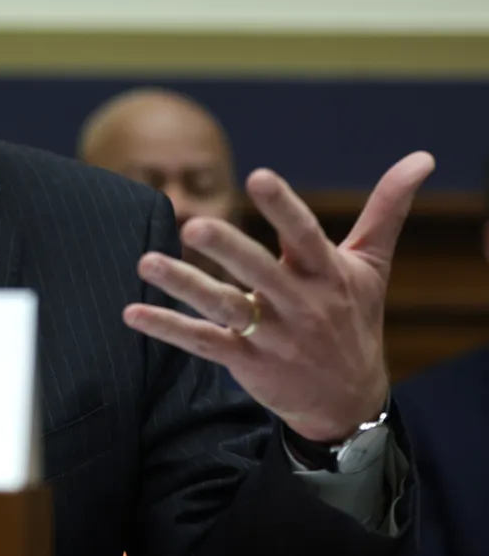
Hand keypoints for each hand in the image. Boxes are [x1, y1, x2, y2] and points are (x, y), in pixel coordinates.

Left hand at [124, 152, 434, 442]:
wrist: (350, 399)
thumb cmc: (355, 317)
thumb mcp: (372, 264)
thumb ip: (386, 209)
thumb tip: (422, 156)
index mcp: (326, 273)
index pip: (305, 235)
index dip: (283, 207)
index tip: (259, 177)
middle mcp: (299, 303)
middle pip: (260, 272)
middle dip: (229, 249)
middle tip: (193, 225)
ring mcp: (271, 335)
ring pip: (224, 307)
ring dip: (183, 286)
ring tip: (144, 262)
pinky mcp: (247, 362)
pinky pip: (202, 343)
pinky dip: (167, 328)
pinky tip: (132, 312)